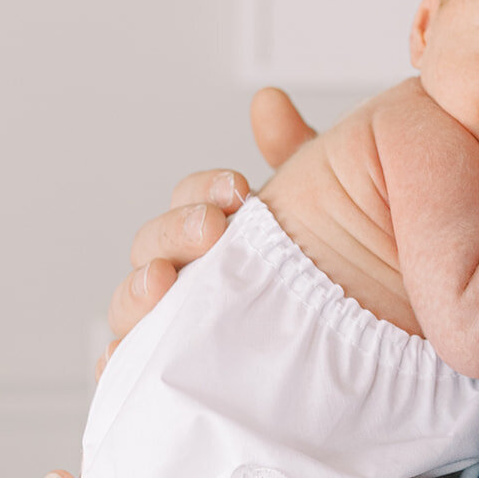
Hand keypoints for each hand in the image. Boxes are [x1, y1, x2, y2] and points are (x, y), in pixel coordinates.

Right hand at [99, 89, 315, 376]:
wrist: (361, 358)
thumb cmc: (334, 278)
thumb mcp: (323, 212)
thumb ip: (296, 154)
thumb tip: (267, 99)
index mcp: (217, 230)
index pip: (191, 199)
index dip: (205, 189)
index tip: (239, 191)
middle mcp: (188, 274)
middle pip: (154, 245)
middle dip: (175, 232)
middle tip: (211, 230)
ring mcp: (174, 326)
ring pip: (132, 302)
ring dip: (138, 288)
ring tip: (163, 282)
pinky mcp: (170, 377)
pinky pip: (130, 373)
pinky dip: (117, 364)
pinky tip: (122, 358)